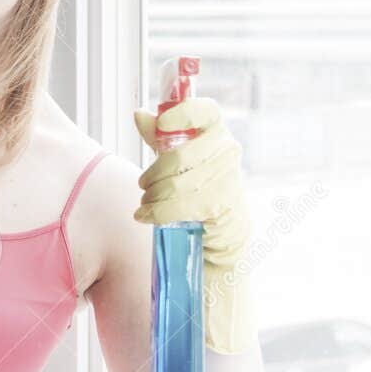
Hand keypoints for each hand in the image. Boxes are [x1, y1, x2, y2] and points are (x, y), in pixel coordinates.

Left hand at [132, 96, 253, 354]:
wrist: (218, 259)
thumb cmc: (194, 212)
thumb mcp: (178, 172)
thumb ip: (162, 141)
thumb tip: (140, 112)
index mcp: (219, 143)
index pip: (208, 113)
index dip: (183, 112)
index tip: (160, 123)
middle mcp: (229, 161)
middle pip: (182, 154)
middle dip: (155, 172)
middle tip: (144, 187)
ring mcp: (230, 187)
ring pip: (179, 181)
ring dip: (154, 196)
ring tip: (147, 208)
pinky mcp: (224, 215)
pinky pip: (182, 207)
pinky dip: (158, 213)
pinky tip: (146, 219)